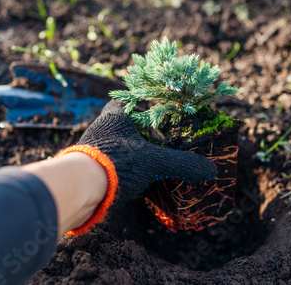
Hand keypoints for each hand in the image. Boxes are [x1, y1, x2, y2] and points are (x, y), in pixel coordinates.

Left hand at [77, 100, 216, 202]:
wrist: (78, 188)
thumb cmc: (117, 162)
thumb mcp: (155, 163)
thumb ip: (183, 164)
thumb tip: (211, 170)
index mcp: (114, 118)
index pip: (121, 102)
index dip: (134, 105)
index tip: (148, 113)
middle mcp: (99, 129)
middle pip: (116, 124)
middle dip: (131, 132)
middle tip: (149, 142)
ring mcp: (88, 149)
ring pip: (109, 144)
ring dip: (123, 151)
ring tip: (141, 162)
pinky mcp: (83, 169)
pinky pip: (102, 163)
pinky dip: (115, 168)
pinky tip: (127, 179)